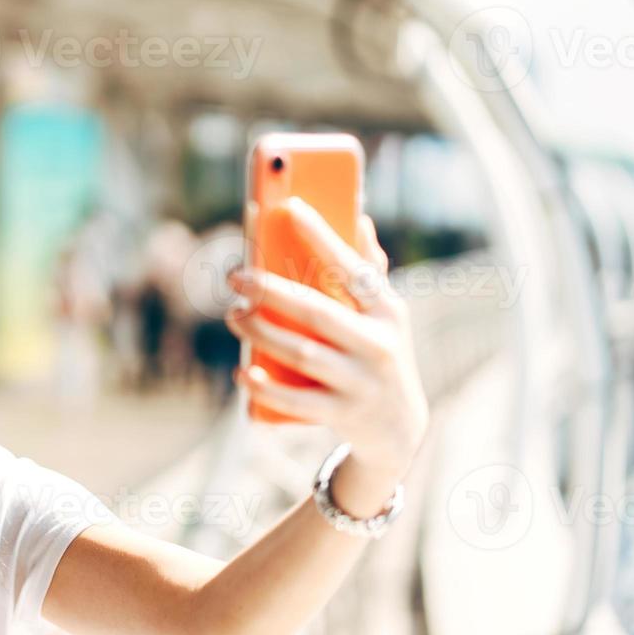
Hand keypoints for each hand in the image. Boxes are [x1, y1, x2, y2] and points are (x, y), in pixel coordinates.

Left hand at [226, 199, 428, 490]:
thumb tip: (358, 217)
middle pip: (318, 313)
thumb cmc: (380, 351)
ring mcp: (361, 382)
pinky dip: (267, 389)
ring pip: (302, 355)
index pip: (353, 268)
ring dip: (261, 334)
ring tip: (233, 315)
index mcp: (388, 310)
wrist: (399, 426)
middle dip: (272, 291)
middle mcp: (378, 344)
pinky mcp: (342, 414)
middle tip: (236, 275)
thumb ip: (370, 269)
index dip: (322, 237)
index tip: (289, 208)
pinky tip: (243, 372)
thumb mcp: (387, 313)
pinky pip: (298, 402)